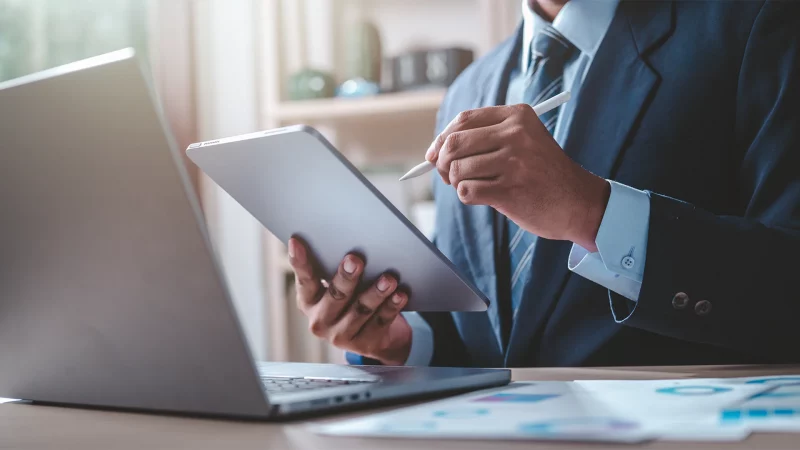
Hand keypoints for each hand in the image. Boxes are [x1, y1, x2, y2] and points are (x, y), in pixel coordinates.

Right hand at [287, 237, 411, 364]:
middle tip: (355, 259)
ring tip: (388, 278)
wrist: (373, 337)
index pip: (304, 280)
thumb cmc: (352, 299)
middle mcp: (321, 321)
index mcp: (309, 301)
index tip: (296, 241)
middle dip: (346, 277)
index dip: (299, 262)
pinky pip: (381, 321)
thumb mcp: (338, 288)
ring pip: (361, 310)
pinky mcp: (366, 344)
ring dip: (376, 292)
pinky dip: (392, 306)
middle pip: (336, 296)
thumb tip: (348, 242)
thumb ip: (336, 270)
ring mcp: (342, 335)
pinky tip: (400, 294)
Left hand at [426, 104, 609, 250]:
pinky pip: (466, 191)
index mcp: (517, 116)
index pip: (463, 120)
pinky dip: (466, 196)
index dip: (442, 138)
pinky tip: (483, 197)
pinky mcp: (509, 191)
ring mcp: (513, 163)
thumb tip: (436, 150)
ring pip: (458, 169)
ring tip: (472, 186)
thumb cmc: (543, 172)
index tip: (434, 154)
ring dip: (456, 182)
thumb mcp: (524, 140)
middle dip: (442, 162)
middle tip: (448, 175)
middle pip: (454, 144)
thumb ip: (486, 137)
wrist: (578, 202)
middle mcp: (515, 135)